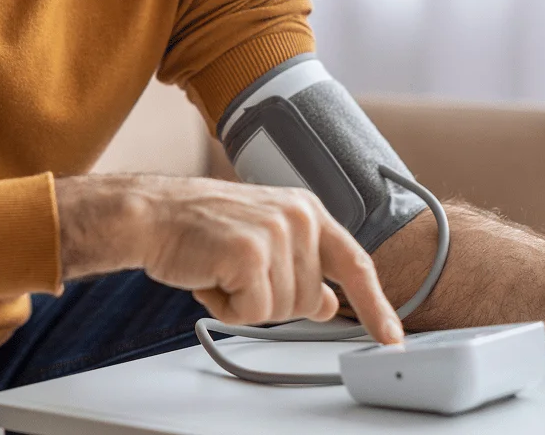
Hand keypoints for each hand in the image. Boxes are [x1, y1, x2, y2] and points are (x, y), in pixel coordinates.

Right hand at [54, 173, 402, 344]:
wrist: (154, 213)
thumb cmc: (201, 226)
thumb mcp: (263, 237)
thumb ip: (302, 268)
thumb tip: (328, 302)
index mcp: (306, 209)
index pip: (355, 262)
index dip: (374, 304)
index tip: (390, 336)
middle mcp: (298, 216)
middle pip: (308, 300)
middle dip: (271, 300)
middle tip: (237, 271)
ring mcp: (276, 232)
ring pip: (282, 310)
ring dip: (246, 303)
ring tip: (222, 268)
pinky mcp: (250, 252)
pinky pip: (254, 312)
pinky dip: (228, 306)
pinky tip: (212, 276)